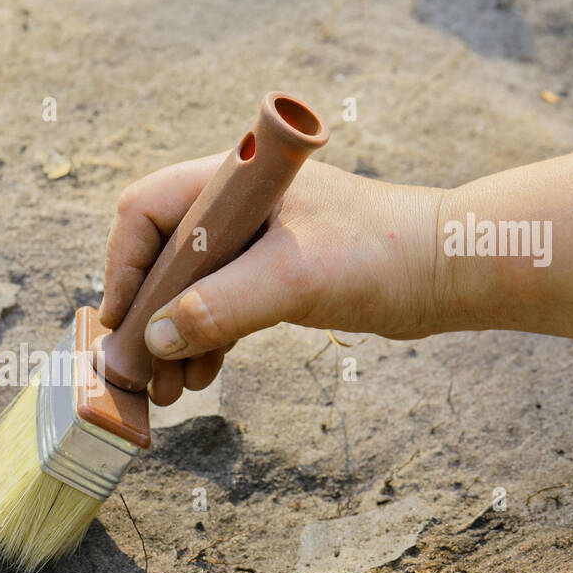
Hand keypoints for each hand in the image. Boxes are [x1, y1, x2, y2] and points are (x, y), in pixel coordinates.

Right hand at [100, 154, 446, 404]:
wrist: (450, 269)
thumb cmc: (381, 253)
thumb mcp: (294, 279)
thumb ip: (220, 307)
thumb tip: (156, 340)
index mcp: (232, 183)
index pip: (145, 211)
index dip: (124, 266)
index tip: (122, 323)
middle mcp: (233, 206)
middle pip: (159, 256)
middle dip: (146, 317)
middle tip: (138, 372)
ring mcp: (252, 240)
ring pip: (185, 288)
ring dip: (171, 338)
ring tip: (169, 390)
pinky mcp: (271, 273)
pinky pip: (216, 306)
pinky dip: (203, 340)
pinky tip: (199, 376)